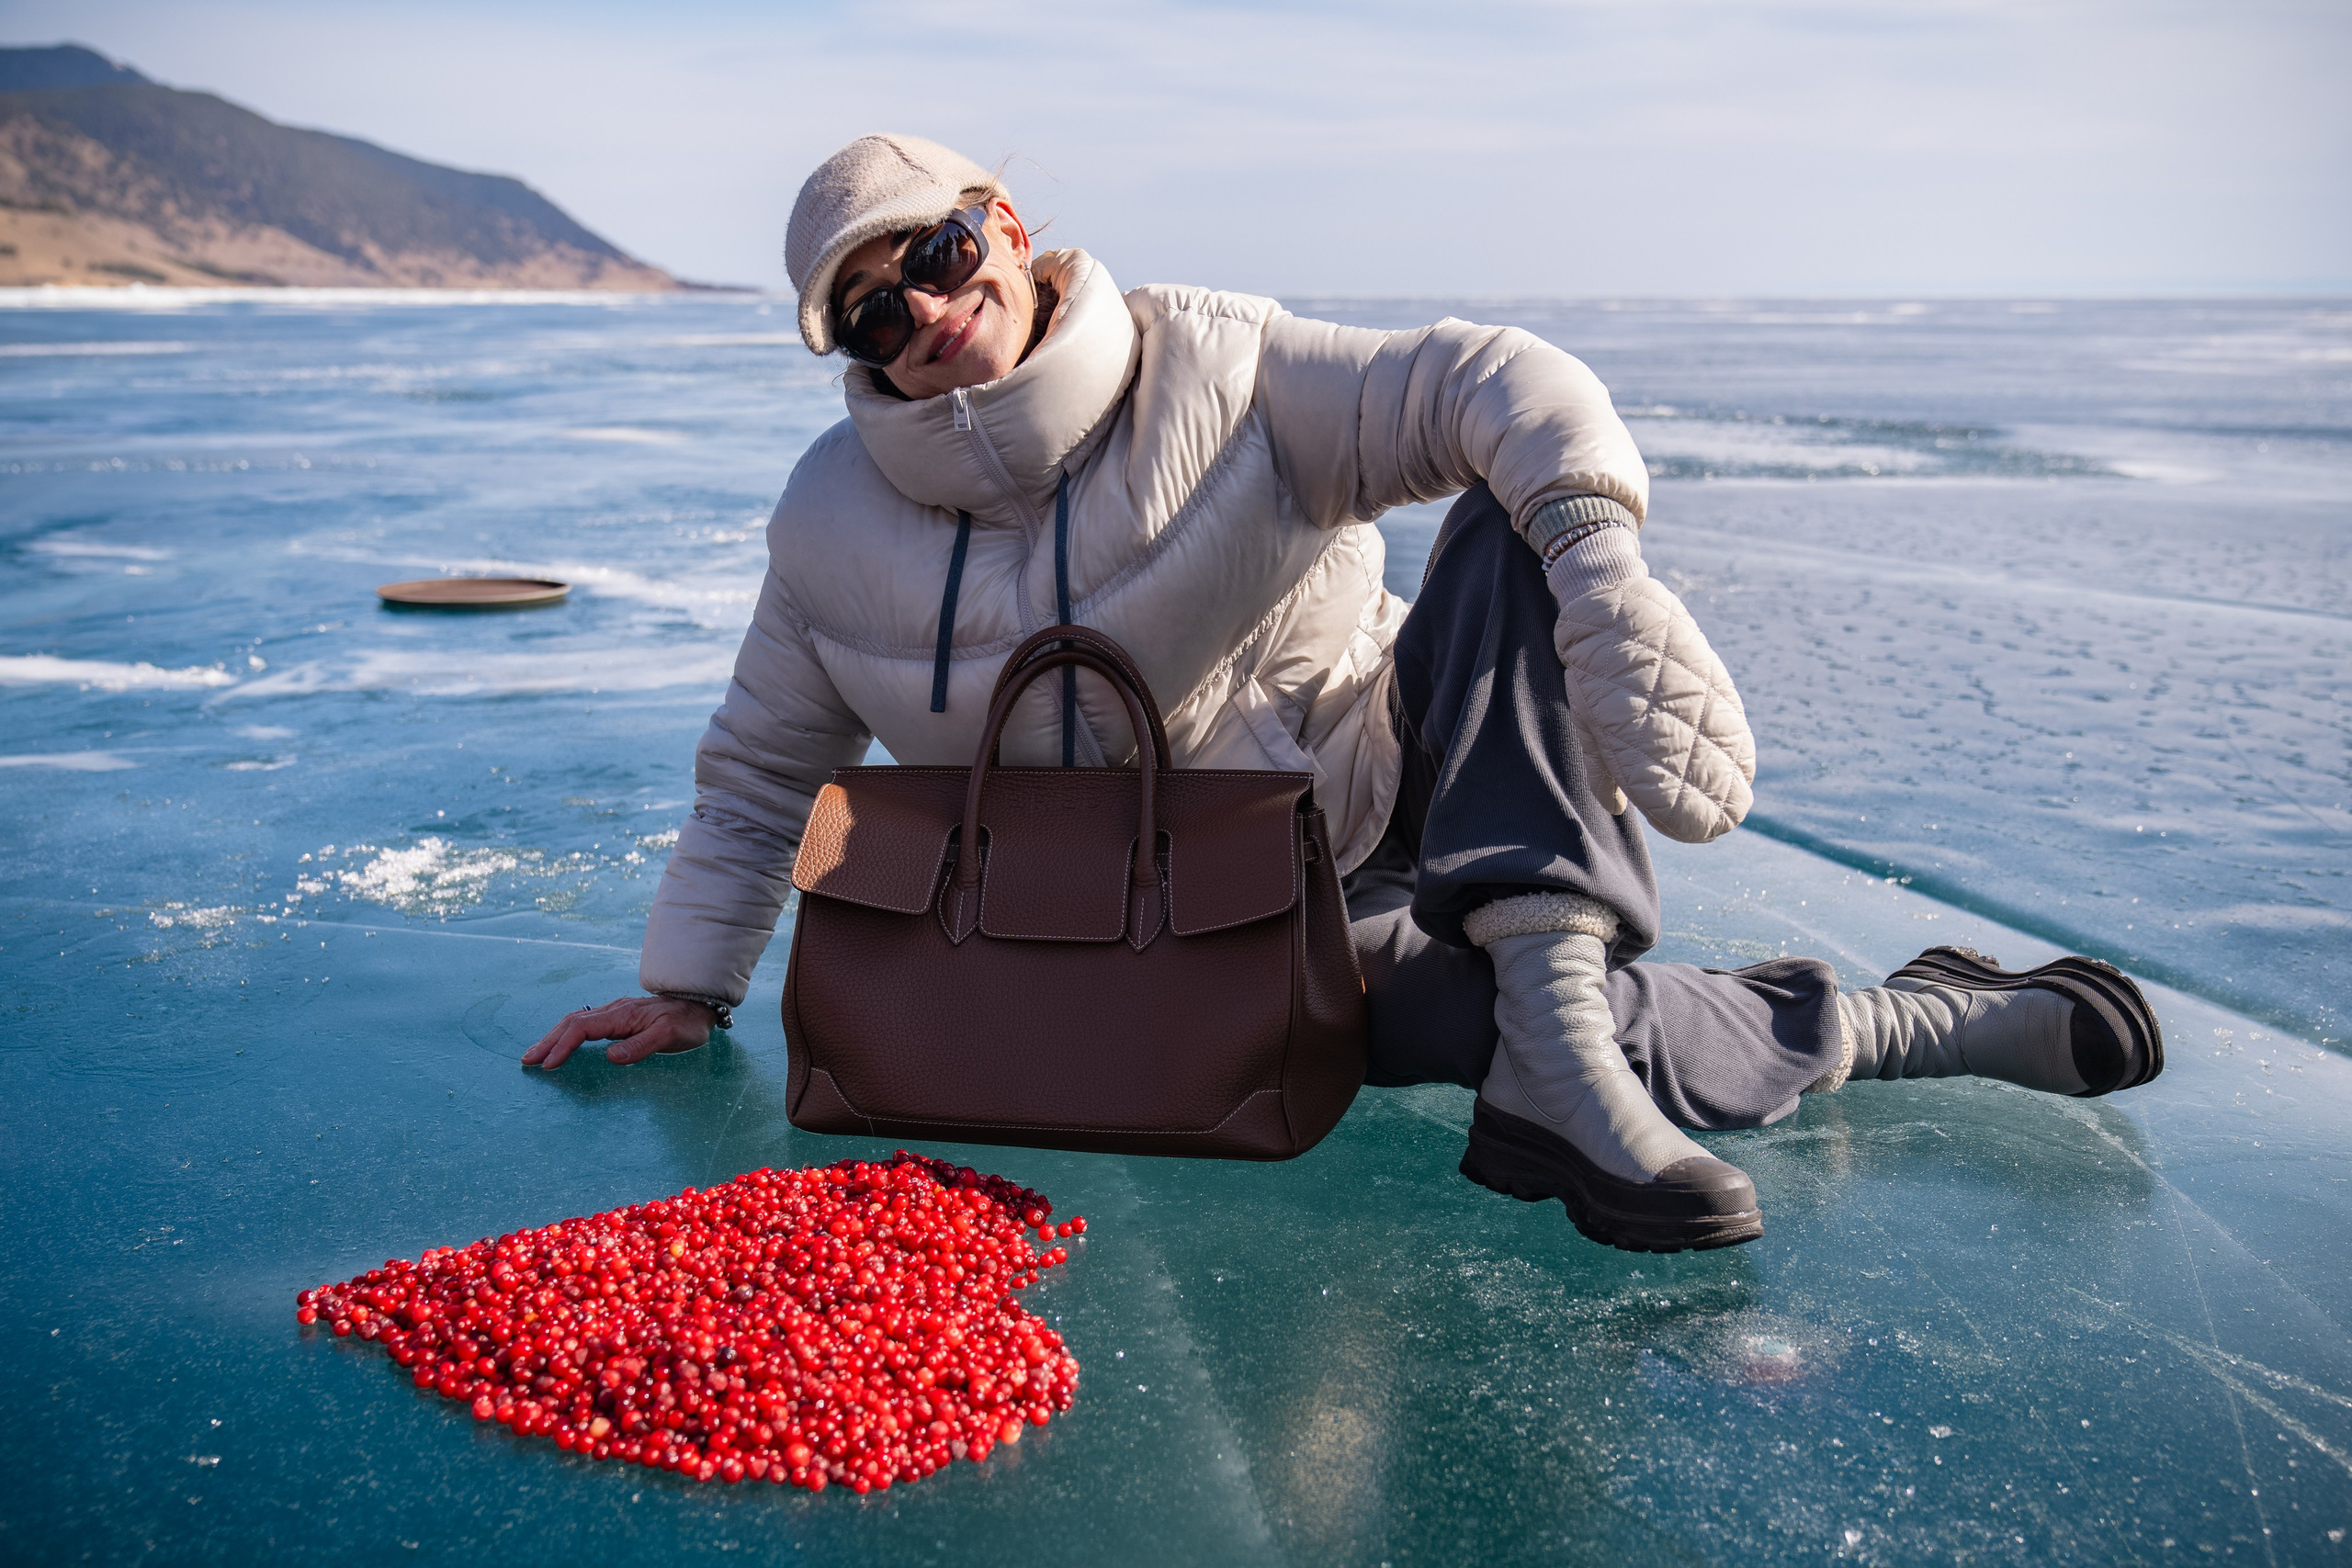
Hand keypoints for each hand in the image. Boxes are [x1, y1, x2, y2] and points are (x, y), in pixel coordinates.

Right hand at [523, 995, 715, 1068]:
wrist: (700, 1006)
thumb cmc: (686, 1023)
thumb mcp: (669, 1037)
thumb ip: (641, 1046)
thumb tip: (610, 1057)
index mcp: (622, 1015)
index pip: (582, 1028)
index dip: (563, 1045)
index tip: (548, 1064)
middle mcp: (614, 1011)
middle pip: (571, 1022)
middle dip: (547, 1041)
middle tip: (527, 1060)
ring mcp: (614, 1013)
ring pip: (575, 1021)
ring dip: (553, 1037)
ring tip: (536, 1055)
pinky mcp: (617, 1018)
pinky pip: (584, 1024)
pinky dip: (567, 1035)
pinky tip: (560, 1045)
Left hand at [1552, 573, 1755, 843]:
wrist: (1620, 606)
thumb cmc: (1595, 670)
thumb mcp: (1588, 718)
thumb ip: (1603, 766)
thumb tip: (1618, 808)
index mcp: (1635, 739)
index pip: (1671, 798)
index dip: (1684, 821)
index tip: (1687, 830)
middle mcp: (1674, 724)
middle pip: (1710, 786)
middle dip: (1714, 812)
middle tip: (1713, 825)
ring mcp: (1702, 704)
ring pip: (1730, 760)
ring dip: (1733, 786)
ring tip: (1732, 803)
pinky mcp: (1718, 686)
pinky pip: (1737, 731)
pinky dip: (1740, 754)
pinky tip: (1743, 769)